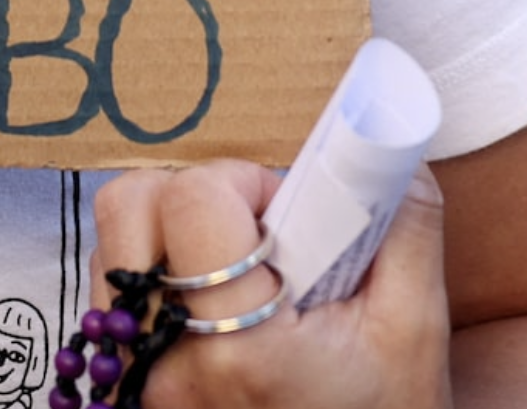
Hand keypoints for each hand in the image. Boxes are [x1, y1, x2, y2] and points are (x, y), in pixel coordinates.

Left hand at [89, 159, 450, 408]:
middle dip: (192, 192)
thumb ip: (405, 226)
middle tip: (254, 228)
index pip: (191, 198)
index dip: (242, 178)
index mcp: (240, 346)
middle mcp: (169, 363)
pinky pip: (112, 300)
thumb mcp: (415, 332)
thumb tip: (390, 143)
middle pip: (128, 208)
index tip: (284, 208)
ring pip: (112, 249)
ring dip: (168, 234)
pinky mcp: (129, 391)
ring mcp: (138, 382)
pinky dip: (155, 279)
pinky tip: (214, 306)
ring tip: (236, 270)